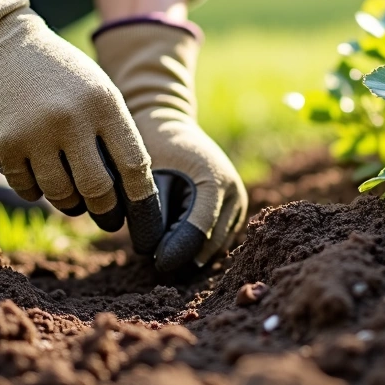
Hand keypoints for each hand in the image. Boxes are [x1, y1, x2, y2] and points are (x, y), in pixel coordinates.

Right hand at [0, 0, 163, 241]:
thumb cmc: (58, 74)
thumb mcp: (95, 90)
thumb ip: (112, 133)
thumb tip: (127, 190)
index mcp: (104, 103)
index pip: (133, 164)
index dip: (141, 197)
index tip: (141, 213)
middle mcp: (72, 118)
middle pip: (98, 189)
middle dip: (105, 210)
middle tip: (106, 217)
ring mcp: (36, 133)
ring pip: (61, 195)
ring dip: (68, 203)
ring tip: (71, 198)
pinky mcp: (6, 144)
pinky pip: (27, 189)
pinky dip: (35, 190)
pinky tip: (38, 177)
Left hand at [93, 19, 247, 271]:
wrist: (166, 121)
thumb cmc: (151, 144)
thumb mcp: (147, 174)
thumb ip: (151, 211)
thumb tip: (154, 252)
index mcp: (213, 179)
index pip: (198, 229)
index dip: (177, 250)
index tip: (156, 263)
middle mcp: (233, 191)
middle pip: (211, 241)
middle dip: (184, 254)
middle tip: (156, 261)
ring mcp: (238, 200)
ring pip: (217, 244)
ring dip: (192, 252)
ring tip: (164, 251)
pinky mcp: (234, 208)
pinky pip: (218, 238)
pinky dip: (198, 244)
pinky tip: (175, 243)